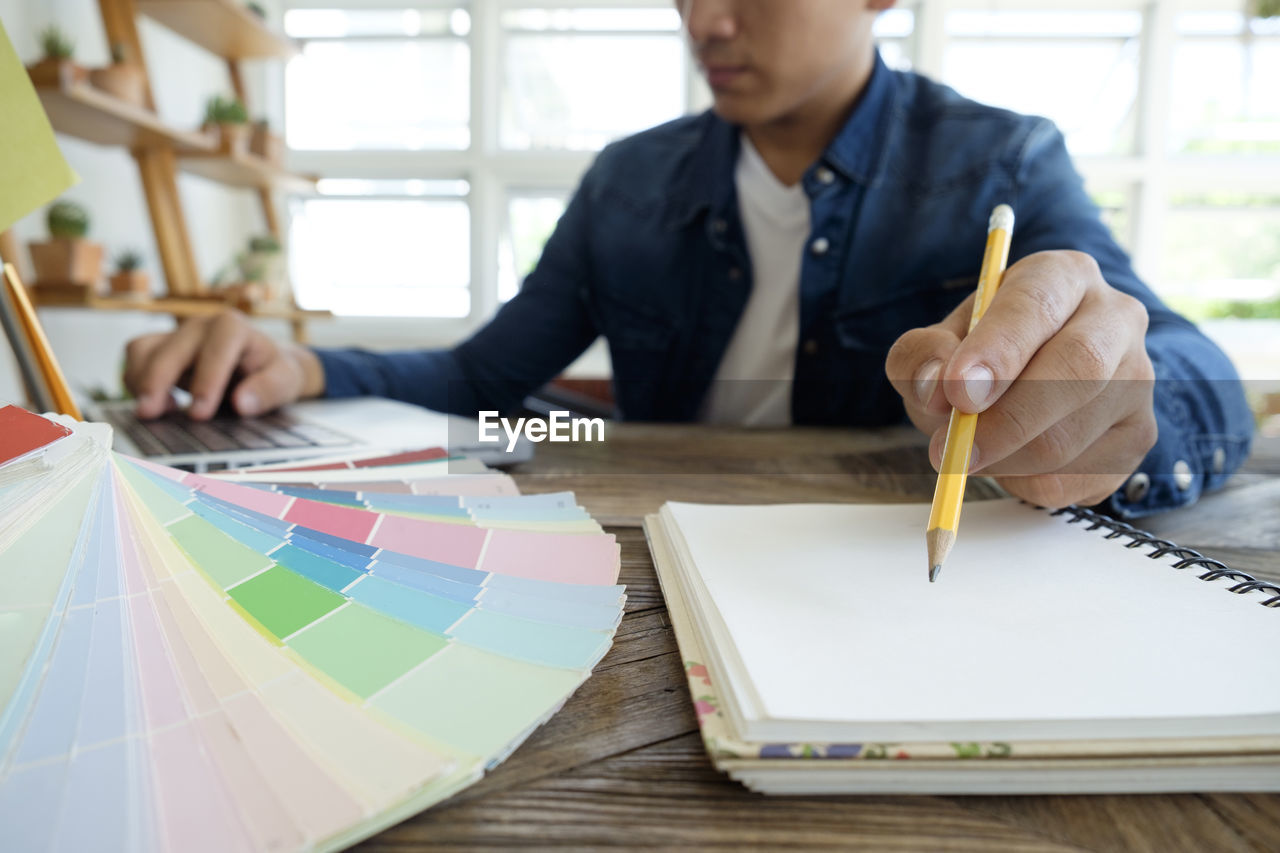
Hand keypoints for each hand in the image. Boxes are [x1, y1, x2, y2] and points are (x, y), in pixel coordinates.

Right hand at [123, 309, 324, 419]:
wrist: (262, 361)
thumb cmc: (273, 370)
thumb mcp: (285, 380)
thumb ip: (269, 390)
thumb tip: (243, 403)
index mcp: (234, 327)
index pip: (217, 348)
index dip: (207, 379)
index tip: (200, 413)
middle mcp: (201, 326)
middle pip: (171, 348)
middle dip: (159, 382)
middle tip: (152, 414)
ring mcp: (177, 334)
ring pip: (143, 349)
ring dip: (140, 381)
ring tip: (154, 413)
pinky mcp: (161, 346)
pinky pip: (135, 356)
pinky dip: (135, 381)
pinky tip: (156, 406)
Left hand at [886, 250, 1157, 508]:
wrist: (1020, 385)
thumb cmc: (977, 356)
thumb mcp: (936, 345)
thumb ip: (922, 355)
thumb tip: (934, 385)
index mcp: (1062, 276)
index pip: (1037, 305)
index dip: (998, 350)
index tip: (958, 391)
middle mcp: (1115, 318)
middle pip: (1079, 369)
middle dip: (1007, 420)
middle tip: (952, 452)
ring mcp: (1138, 379)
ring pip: (1072, 436)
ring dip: (1004, 461)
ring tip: (969, 452)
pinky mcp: (1139, 435)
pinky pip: (1080, 478)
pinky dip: (1027, 483)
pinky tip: (1008, 462)